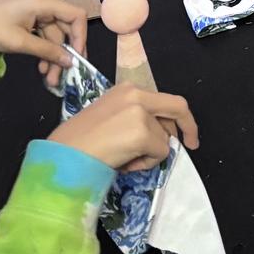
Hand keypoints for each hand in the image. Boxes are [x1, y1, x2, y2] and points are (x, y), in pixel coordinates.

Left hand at [0, 0, 88, 92]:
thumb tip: (70, 62)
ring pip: (54, 36)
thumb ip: (47, 51)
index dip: (80, 37)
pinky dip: (43, 51)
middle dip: (64, 53)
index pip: (76, 16)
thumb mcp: (20, 42)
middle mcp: (44, 3)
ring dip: (53, 57)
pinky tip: (41, 67)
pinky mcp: (28, 19)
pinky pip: (43, 36)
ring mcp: (35, 11)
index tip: (77, 59)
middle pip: (65, 28)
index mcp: (44, 2)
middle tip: (62, 76)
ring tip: (49, 78)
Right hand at [50, 83, 199, 171]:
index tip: (187, 133)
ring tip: (123, 158)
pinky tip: (124, 163)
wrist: (64, 156)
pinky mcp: (142, 133)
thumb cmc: (79, 142)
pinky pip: (159, 154)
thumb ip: (136, 118)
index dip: (180, 117)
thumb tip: (161, 133)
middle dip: (185, 129)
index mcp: (127, 89)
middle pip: (178, 108)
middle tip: (190, 145)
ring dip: (150, 154)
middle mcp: (136, 94)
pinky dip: (146, 163)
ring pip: (164, 139)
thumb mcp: (110, 118)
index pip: (165, 100)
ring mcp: (140, 112)